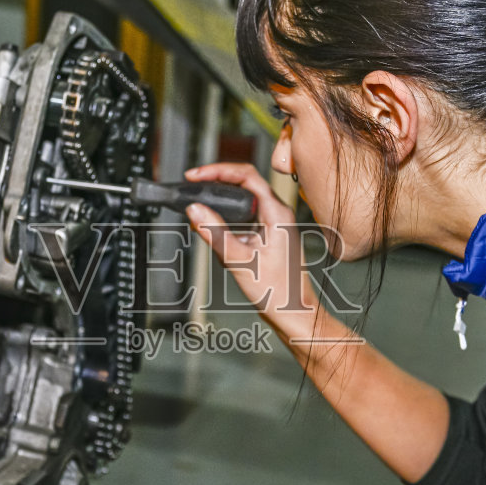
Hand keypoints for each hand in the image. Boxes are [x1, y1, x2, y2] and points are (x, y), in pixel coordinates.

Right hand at [183, 163, 319, 337]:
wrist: (293, 313)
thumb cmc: (278, 292)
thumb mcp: (239, 260)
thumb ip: (215, 233)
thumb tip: (195, 211)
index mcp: (277, 213)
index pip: (246, 176)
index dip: (217, 170)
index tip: (195, 175)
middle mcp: (277, 214)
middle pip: (243, 184)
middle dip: (215, 184)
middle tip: (192, 186)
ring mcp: (273, 225)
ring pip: (242, 203)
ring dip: (219, 204)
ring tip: (198, 209)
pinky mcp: (267, 236)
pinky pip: (243, 219)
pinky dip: (225, 221)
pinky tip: (213, 232)